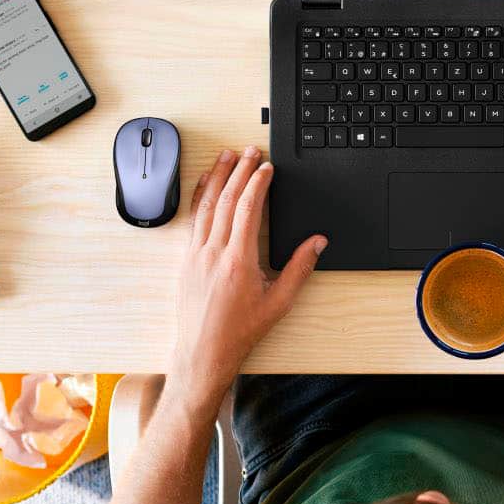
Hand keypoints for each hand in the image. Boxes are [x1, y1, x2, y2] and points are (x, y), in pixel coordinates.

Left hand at [167, 148, 325, 412]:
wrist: (204, 352)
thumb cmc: (241, 331)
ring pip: (206, 205)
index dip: (258, 184)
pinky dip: (199, 196)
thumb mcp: (279, 302)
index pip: (248, 210)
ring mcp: (196, 254)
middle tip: (251, 151)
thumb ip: (300, 268)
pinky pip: (193, 219)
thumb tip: (317, 242)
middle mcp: (213, 253)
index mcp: (238, 261)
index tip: (267, 168)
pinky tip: (204, 183)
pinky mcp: (185, 259)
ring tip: (228, 156)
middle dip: (240, 171)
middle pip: (226, 200)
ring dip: (218, 177)